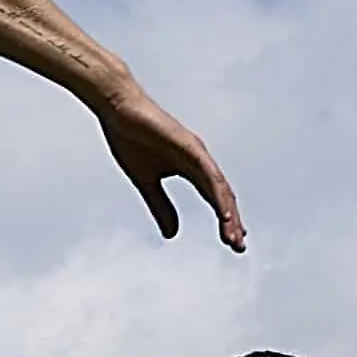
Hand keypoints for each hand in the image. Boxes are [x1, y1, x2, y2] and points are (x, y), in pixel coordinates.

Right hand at [96, 82, 243, 249]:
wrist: (118, 110)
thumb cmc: (131, 140)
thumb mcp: (146, 183)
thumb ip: (161, 206)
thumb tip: (173, 235)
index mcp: (191, 169)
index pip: (214, 198)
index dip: (225, 220)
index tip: (232, 242)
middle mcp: (200, 161)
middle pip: (223, 196)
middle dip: (232, 222)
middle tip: (239, 247)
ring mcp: (197, 152)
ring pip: (220, 188)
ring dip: (228, 213)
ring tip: (234, 237)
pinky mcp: (190, 146)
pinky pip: (209, 175)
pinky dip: (217, 194)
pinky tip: (223, 213)